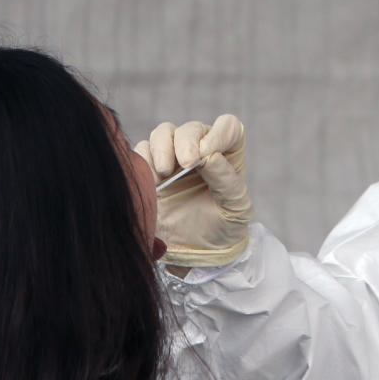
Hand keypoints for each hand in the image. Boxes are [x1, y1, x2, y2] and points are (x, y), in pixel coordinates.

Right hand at [136, 114, 252, 267]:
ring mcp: (174, 157)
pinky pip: (143, 150)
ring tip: (164, 174)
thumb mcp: (234, 209)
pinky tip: (152, 182)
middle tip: (184, 165)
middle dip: (186, 142)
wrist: (196, 252)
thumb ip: (226, 181)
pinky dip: (145, 160)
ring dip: (162, 148)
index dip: (218, 133)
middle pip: (191, 129)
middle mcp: (201, 150)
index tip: (206, 154)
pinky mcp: (152, 169)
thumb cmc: (222, 228)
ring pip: (164, 133)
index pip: (228, 127)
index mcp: (228, 155)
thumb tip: (209, 155)